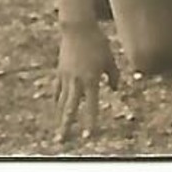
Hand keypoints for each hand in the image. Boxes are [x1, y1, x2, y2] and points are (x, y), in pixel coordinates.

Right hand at [53, 23, 118, 142]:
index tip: (88, 135)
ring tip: (58, 129)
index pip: (91, 105)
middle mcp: (77, 81)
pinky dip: (57, 99)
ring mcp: (66, 77)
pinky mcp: (60, 71)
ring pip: (62, 101)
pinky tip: (56, 106)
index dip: (90, 121)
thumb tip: (115, 88)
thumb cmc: (98, 43)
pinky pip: (58, 89)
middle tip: (60, 141)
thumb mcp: (110, 59)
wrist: (78, 29)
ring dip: (60, 116)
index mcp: (91, 79)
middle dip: (66, 126)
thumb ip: (113, 75)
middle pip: (70, 108)